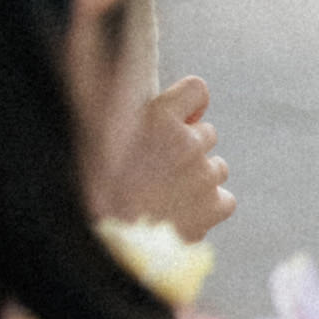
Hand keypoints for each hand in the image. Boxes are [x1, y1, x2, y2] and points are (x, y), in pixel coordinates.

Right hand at [97, 76, 235, 240]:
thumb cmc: (94, 189)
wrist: (107, 242)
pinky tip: (180, 215)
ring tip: (164, 197)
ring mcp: (204, 175)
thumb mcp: (95, 136)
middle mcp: (187, 141)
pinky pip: (225, 199)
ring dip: (197, 179)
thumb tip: (127, 77)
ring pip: (216, 167)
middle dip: (187, 149)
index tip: (179, 119)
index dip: (189, 106)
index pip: (198, 90)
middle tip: (155, 172)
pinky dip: (208, 208)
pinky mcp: (216, 206)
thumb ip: (117, 104)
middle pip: (206, 134)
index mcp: (158, 116)